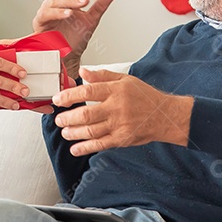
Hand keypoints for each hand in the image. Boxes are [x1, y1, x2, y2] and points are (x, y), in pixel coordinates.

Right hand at [33, 0, 118, 78]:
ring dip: (71, 0)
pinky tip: (69, 12)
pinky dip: (58, 12)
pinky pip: (47, 14)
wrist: (68, 56)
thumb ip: (101, 4)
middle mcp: (54, 4)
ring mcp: (46, 11)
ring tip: (84, 2)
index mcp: (64, 0)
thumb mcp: (92, 18)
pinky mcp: (40, 22)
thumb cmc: (75, 38)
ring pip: (56, 0)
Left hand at [51, 67, 192, 155]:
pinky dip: (85, 147)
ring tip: (64, 131)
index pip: (87, 92)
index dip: (69, 96)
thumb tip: (83, 72)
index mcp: (116, 90)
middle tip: (58, 119)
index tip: (58, 99)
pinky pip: (100, 144)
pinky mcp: (122, 139)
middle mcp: (117, 108)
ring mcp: (119, 125)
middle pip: (86, 114)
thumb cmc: (144, 96)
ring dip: (74, 133)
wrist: (164, 116)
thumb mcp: (125, 80)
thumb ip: (102, 76)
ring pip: (91, 131)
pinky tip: (75, 148)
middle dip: (68, 118)